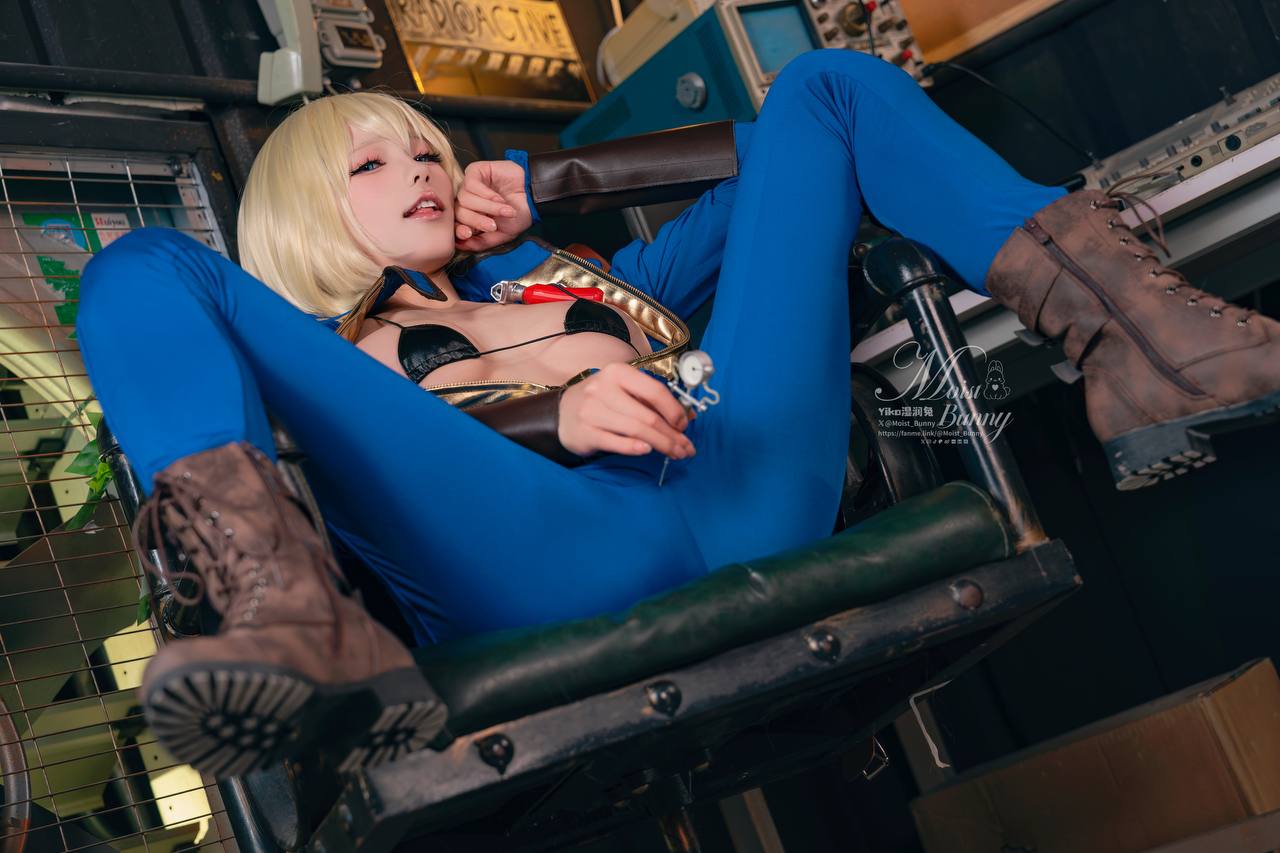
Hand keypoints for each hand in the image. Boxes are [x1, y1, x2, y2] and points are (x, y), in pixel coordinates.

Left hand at [454, 159, 532, 251]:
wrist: (534, 195)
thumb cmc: (520, 213)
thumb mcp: (502, 234)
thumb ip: (482, 242)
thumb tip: (461, 245)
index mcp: (472, 216)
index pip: (456, 224)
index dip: (459, 230)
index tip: (468, 234)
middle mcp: (468, 201)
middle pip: (459, 212)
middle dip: (476, 220)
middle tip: (492, 225)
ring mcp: (470, 186)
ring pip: (465, 198)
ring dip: (486, 207)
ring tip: (504, 210)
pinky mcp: (475, 172)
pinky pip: (471, 184)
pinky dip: (486, 194)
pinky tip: (499, 198)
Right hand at [558, 363, 695, 458]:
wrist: (561, 413)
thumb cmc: (601, 401)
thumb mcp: (625, 392)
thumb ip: (653, 401)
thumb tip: (687, 417)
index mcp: (618, 373)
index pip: (655, 391)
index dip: (675, 410)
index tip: (684, 425)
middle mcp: (604, 389)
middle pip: (648, 416)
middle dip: (672, 435)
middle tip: (686, 448)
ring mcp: (592, 412)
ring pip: (636, 431)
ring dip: (661, 445)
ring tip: (676, 453)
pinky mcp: (585, 433)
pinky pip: (616, 443)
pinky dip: (635, 447)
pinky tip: (647, 450)